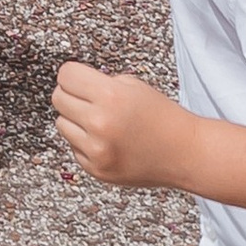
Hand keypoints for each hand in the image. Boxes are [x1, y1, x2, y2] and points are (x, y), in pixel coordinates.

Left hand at [51, 62, 192, 188]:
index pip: (65, 75)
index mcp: (110, 96)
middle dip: (72, 96)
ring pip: (61, 123)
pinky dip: (85, 143)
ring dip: (76, 120)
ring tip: (102, 122)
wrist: (187, 153)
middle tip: (91, 100)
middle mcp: (100, 123)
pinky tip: (109, 142)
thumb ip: (98, 83)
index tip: (81, 79)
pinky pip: (74, 147)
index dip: (73, 76)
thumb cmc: (162, 117)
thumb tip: (68, 86)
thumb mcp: (132, 86)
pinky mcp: (97, 170)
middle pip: (58, 98)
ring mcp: (97, 150)